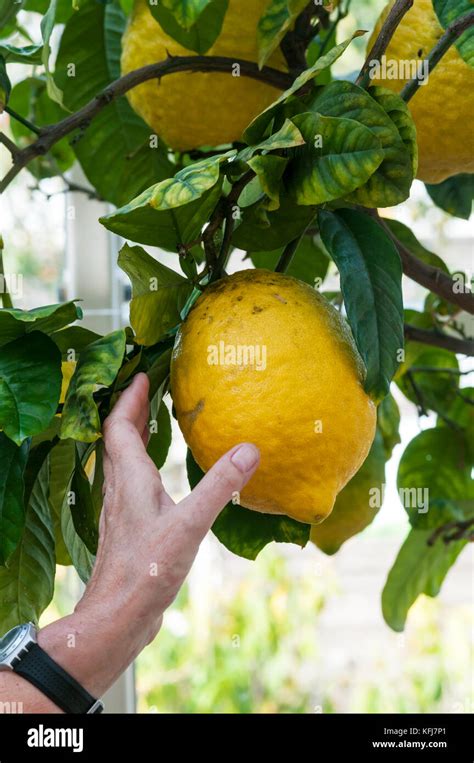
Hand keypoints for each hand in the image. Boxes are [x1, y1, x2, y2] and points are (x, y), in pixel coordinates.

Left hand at [80, 372, 259, 644]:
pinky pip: (130, 484)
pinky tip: (156, 479)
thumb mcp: (190, 524)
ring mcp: (121, 510)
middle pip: (119, 439)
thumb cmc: (146, 570)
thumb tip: (249, 450)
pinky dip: (140, 466)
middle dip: (132, 412)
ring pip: (122, 462)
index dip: (129, 399)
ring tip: (154, 425)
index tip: (142, 375)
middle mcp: (120, 489)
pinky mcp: (128, 529)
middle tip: (149, 391)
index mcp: (130, 478)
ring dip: (134, 438)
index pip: (121, 426)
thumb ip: (219, 486)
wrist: (118, 616)